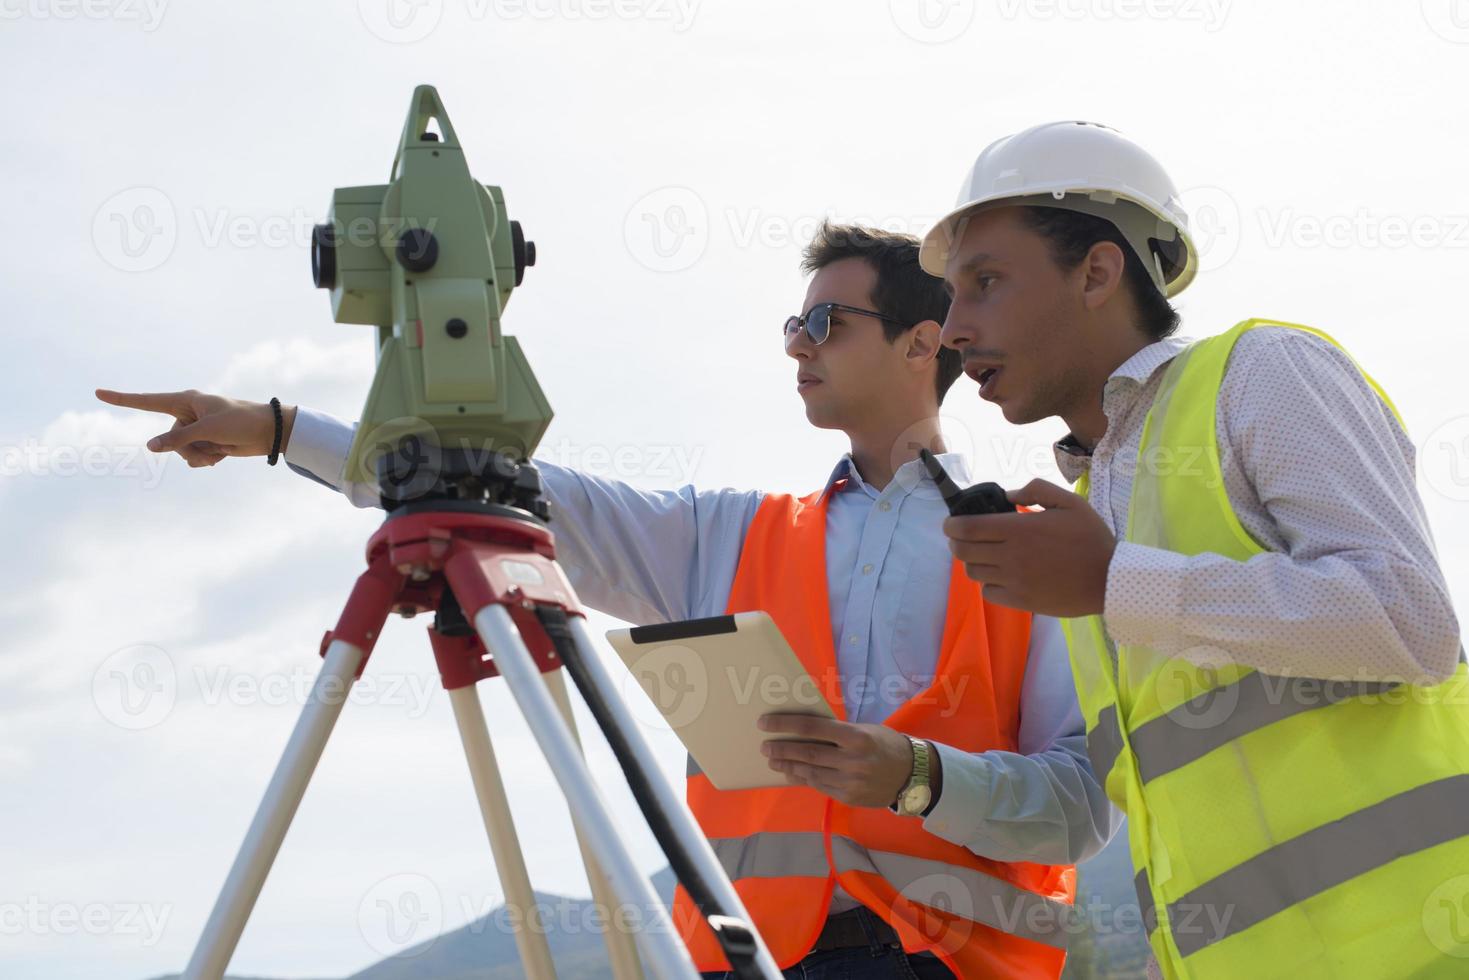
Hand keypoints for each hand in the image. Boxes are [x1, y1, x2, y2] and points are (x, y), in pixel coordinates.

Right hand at [94, 388, 295, 468]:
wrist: (267, 433)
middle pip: (168, 439)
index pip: (147, 400)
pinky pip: (193, 459)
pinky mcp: (204, 443)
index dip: (122, 399)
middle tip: (214, 440)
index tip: (98, 392)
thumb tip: (150, 446)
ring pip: (180, 452)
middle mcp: (187, 413)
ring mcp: (194, 429)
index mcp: (185, 400)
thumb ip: (177, 439)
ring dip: (200, 455)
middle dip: (188, 447)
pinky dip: (206, 460)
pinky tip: (223, 454)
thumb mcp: (207, 430)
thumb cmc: (240, 422)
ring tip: (221, 448)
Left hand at [758, 714, 913, 807]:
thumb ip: (837, 732)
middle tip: (764, 746)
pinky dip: (803, 779)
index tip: (764, 723)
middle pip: (807, 753)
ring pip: (810, 773)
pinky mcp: (849, 798)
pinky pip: (820, 787)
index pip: (812, 727)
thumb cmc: (886, 744)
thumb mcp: (865, 730)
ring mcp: (850, 782)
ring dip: (788, 766)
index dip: (785, 725)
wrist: (913, 774)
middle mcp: (852, 760)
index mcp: (856, 737)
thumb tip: (804, 731)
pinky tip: (792, 775)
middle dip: (782, 749)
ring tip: (773, 760)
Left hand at [943, 478, 1115, 616]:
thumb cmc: (1091, 538)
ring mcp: (1014, 581)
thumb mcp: (1069, 502)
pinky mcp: (1020, 601)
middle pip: (963, 551)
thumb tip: (1007, 495)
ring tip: (984, 555)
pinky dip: (988, 583)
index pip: (968, 528)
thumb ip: (1036, 490)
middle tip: (964, 538)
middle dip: (956, 542)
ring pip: (973, 572)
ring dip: (973, 561)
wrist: (1110, 579)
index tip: (951, 523)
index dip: (952, 525)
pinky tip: (1000, 575)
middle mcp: (1011, 556)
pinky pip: (988, 593)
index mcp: (1020, 529)